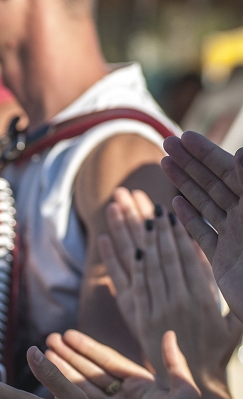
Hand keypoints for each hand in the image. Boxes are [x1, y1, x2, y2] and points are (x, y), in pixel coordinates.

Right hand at [46, 329, 213, 398]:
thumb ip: (175, 364)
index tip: (69, 334)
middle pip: (90, 370)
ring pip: (81, 387)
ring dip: (63, 370)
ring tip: (46, 354)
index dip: (88, 347)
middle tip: (50, 339)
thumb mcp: (185, 394)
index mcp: (137, 384)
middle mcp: (120, 396)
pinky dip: (64, 397)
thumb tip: (169, 333)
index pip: (107, 360)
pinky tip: (49, 385)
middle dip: (70, 354)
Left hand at [99, 190, 241, 382]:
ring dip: (139, 238)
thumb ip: (230, 292)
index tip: (171, 213)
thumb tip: (227, 263)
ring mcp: (159, 310)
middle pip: (165, 256)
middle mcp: (179, 301)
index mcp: (203, 298)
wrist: (195, 381)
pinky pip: (132, 285)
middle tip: (150, 205)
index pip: (187, 257)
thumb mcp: (234, 321)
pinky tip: (121, 245)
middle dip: (157, 228)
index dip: (178, 233)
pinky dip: (126, 263)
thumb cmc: (217, 349)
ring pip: (146, 265)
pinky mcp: (142, 320)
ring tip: (135, 216)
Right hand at [162, 131, 242, 322]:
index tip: (184, 137)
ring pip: (206, 204)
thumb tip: (241, 151)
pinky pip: (204, 235)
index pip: (228, 171)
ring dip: (185, 183)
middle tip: (166, 143)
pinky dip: (189, 219)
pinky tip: (175, 203)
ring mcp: (235, 239)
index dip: (206, 153)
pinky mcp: (224, 262)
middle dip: (190, 162)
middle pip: (214, 183)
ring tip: (164, 164)